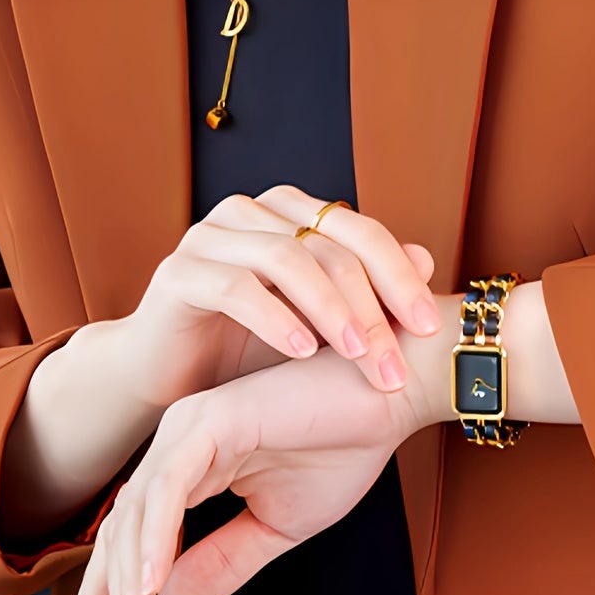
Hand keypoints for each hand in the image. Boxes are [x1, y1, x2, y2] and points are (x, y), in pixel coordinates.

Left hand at [72, 347, 430, 594]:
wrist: (391, 397)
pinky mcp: (212, 420)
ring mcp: (188, 429)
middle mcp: (177, 445)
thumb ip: (225, 561)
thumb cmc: (344, 445)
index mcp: (188, 466)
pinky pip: (170, 487)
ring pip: (138, 517)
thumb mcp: (278, 526)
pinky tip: (151, 583)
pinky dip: (156, 537)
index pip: (135, 539)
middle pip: (122, 533)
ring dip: (132, 586)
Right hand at [124, 183, 441, 408]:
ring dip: (329, 310)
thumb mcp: (317, 326)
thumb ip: (365, 292)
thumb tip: (426, 258)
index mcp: (289, 215)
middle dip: (371, 306)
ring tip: (357, 354)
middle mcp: (251, 214)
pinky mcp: (178, 272)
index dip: (399, 276)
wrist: (166, 380)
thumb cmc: (244, 350)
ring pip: (286, 259)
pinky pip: (234, 286)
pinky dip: (274, 317)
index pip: (359, 232)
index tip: (428, 327)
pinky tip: (302, 350)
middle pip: (329, 246)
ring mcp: (210, 237)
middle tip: (394, 361)